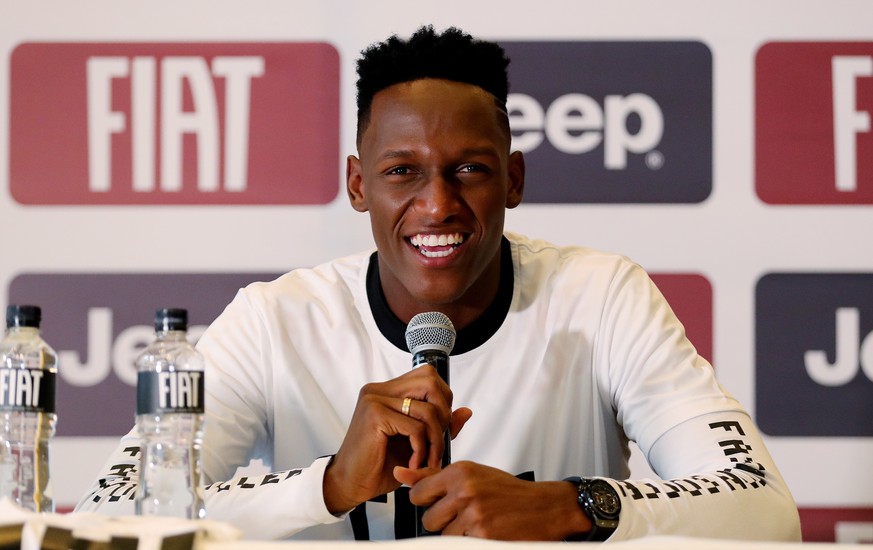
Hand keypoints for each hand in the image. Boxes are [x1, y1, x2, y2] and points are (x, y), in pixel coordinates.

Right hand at [323, 365, 471, 513]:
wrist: (350, 484)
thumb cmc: (379, 464)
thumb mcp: (416, 443)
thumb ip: (439, 426)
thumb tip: (466, 411)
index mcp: (387, 391)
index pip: (428, 376)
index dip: (443, 399)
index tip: (440, 428)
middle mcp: (378, 390)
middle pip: (430, 382)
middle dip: (443, 414)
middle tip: (438, 442)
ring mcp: (375, 400)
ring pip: (427, 408)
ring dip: (435, 439)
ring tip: (428, 459)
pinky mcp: (374, 416)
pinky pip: (415, 427)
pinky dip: (422, 448)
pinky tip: (414, 462)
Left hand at [394, 461, 591, 539]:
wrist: (543, 507)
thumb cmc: (507, 491)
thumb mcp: (472, 474)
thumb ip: (433, 476)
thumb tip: (400, 475)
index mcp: (460, 471)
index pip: (418, 493)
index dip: (427, 502)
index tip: (439, 502)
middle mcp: (464, 490)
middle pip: (427, 518)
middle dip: (442, 520)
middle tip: (463, 514)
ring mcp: (473, 514)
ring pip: (442, 535)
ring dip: (456, 533)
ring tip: (475, 522)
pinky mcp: (482, 535)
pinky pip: (459, 545)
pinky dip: (470, 541)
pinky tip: (484, 530)